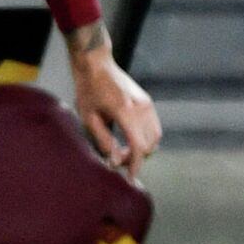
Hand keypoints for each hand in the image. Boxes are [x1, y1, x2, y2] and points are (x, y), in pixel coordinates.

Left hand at [67, 22, 160, 180]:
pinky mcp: (147, 102)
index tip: (130, 179)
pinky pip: (153, 127)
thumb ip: (104, 141)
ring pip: (155, 137)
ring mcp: (147, 104)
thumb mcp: (89, 118)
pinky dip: (145, 138)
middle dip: (136, 158)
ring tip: (123, 150)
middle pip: (150, 145)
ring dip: (143, 148)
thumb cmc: (88, 89)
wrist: (96, 63)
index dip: (135, 166)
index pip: (138, 147)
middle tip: (118, 160)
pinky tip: (128, 139)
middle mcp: (141, 108)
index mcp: (125, 112)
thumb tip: (115, 162)